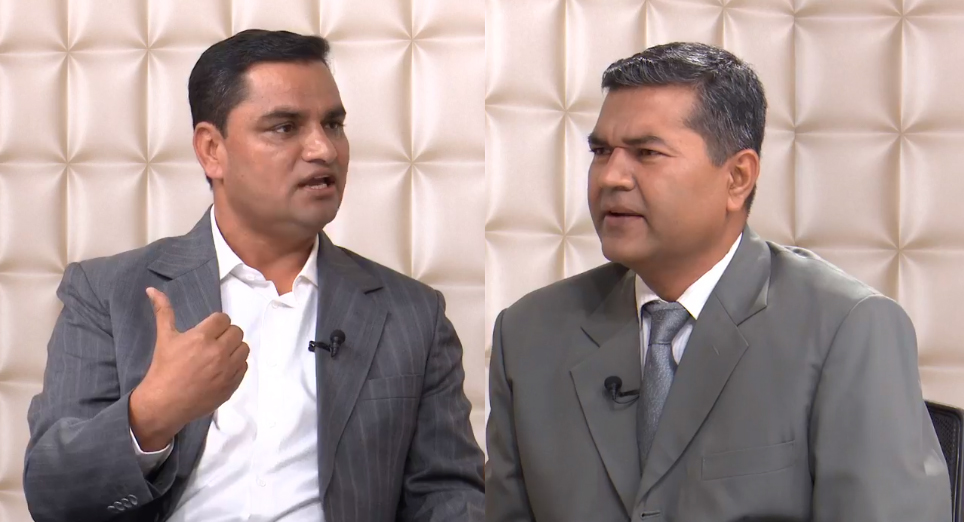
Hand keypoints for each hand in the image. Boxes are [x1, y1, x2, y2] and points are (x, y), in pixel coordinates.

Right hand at [129, 287, 248, 450]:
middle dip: (226, 334)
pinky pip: (244, 366)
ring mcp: (227, 370)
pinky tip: (222, 368)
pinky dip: (236, 365)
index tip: (208, 331)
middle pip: (236, 332)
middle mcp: (218, 352)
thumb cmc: (163, 368)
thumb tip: (152, 289)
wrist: (164, 403)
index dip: (216, 323)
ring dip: (234, 348)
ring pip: (243, 348)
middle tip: (213, 342)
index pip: (223, 319)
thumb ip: (163, 311)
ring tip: (219, 354)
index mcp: (202, 337)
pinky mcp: (232, 384)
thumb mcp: (164, 337)